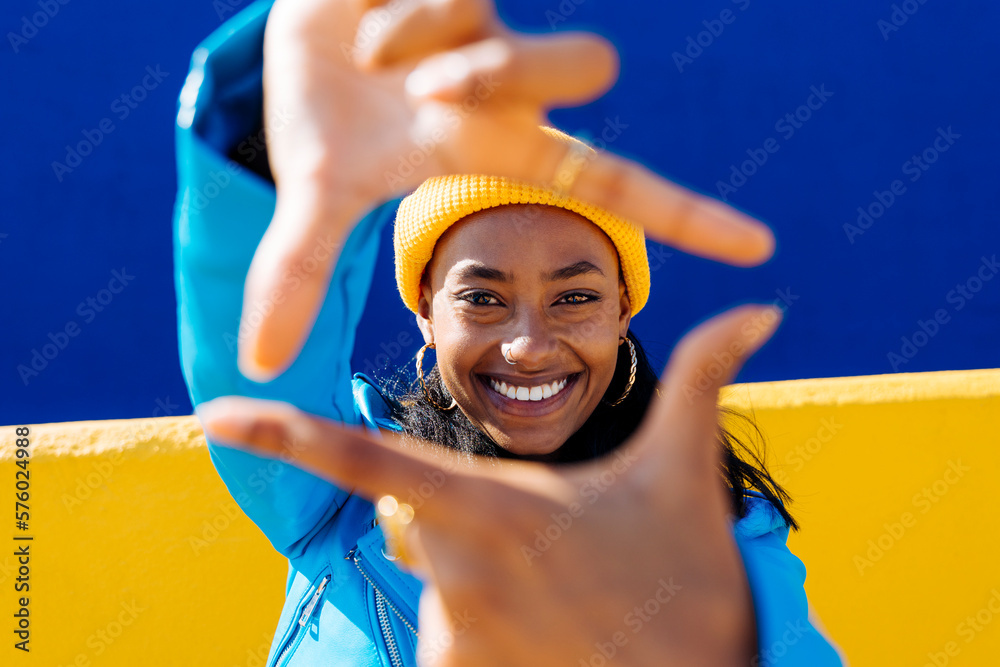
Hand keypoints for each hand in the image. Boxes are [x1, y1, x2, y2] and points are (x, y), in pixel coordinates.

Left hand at [200, 303, 781, 665]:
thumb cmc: (684, 573)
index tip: (218, 415)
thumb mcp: (685, 470)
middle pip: (415, 515)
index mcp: (494, 505)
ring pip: (434, 575)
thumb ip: (703, 377)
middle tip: (552, 544)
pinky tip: (547, 632)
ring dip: (483, 572)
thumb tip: (762, 310)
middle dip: (464, 514)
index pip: (367, 462)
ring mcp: (452, 637)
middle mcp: (456, 570)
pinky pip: (443, 633)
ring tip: (562, 595)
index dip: (286, 436)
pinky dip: (483, 622)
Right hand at [241, 0, 774, 379]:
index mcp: (497, 144)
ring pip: (524, 32)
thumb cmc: (329, 108)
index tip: (760, 250)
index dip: (684, 216)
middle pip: (590, 69)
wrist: (295, 21)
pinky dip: (397, 12)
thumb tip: (256, 362)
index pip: (612, 182)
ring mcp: (495, 14)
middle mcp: (515, 80)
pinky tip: (361, 6)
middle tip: (424, 101)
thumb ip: (299, 272)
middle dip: (500, 86)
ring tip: (376, 54)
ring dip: (442, 51)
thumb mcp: (316, 191)